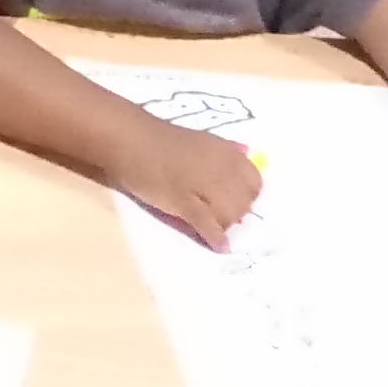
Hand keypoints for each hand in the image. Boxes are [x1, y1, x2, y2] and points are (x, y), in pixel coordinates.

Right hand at [117, 119, 260, 247]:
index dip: (248, 195)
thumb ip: (225, 151)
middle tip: (225, 217)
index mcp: (228, 152)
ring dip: (226, 225)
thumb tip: (247, 154)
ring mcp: (202, 185)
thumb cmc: (164, 141)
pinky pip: (207, 223)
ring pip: (229, 215)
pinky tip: (219, 246)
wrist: (132, 142)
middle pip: (244, 202)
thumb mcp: (203, 140)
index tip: (239, 202)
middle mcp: (221, 168)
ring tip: (216, 228)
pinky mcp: (183, 201)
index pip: (255, 182)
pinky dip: (215, 237)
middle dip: (238, 213)